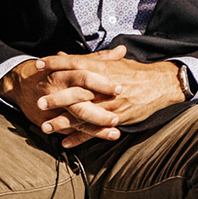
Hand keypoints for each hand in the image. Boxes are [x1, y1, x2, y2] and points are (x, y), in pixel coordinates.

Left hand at [0, 45, 184, 147]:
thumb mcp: (111, 62)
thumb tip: (63, 55)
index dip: (55, 63)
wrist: (159, 85)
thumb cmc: (133, 72)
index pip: (74, 63)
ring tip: (45, 127)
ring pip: (82, 115)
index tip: (38, 65)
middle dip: (57, 99)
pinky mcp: (115, 119)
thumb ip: (86, 60)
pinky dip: (79, 138)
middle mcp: (103, 87)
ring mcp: (108, 105)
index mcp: (101, 69)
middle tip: (39, 103)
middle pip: (76, 92)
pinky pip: (94, 130)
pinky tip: (65, 143)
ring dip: (62, 122)